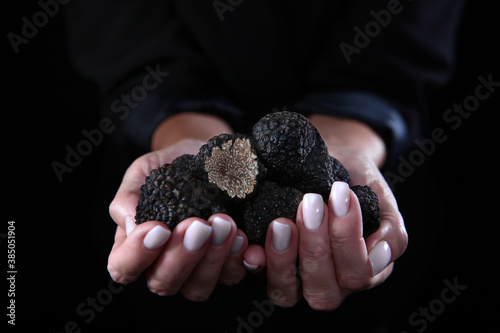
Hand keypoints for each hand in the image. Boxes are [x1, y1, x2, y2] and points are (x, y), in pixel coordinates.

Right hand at [107, 139, 248, 300]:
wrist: (214, 157)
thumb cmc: (175, 166)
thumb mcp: (144, 171)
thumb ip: (129, 197)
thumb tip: (132, 227)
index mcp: (137, 246)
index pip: (124, 267)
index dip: (137, 255)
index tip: (159, 228)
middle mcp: (165, 265)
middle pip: (164, 283)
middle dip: (182, 256)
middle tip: (199, 225)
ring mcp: (198, 270)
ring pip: (199, 287)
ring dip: (213, 259)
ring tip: (224, 224)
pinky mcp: (229, 265)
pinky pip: (233, 276)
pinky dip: (239, 259)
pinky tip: (243, 237)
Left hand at [242, 115, 407, 309]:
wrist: (329, 159)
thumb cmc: (355, 180)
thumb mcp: (380, 198)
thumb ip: (390, 227)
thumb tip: (380, 252)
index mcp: (362, 270)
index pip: (358, 274)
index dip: (348, 238)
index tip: (341, 193)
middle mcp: (330, 282)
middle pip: (323, 290)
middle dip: (316, 246)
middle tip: (311, 202)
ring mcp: (296, 279)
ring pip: (286, 292)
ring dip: (283, 259)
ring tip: (281, 223)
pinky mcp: (267, 266)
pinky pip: (256, 277)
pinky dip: (253, 262)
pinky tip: (247, 242)